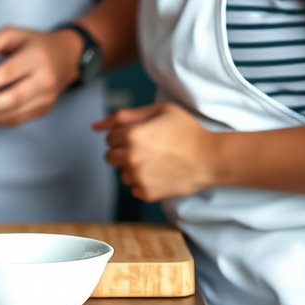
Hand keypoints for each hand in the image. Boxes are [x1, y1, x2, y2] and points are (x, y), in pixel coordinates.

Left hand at [0, 27, 82, 127]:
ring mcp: (46, 98)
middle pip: (14, 98)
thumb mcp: (12, 34)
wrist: (64, 56)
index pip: (8, 74)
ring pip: (15, 113)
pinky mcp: (43, 110)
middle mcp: (45, 80)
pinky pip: (18, 119)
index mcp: (36, 58)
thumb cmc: (33, 44)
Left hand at [92, 103, 219, 201]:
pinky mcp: (147, 193)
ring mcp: (139, 177)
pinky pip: (134, 188)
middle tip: (147, 149)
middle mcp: (131, 157)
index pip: (109, 137)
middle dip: (123, 151)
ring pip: (121, 173)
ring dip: (132, 168)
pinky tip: (160, 174)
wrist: (210, 158)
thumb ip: (123, 116)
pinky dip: (143, 182)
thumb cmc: (186, 131)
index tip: (142, 136)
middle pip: (110, 157)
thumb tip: (94, 126)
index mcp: (131, 135)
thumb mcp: (158, 110)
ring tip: (155, 162)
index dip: (125, 135)